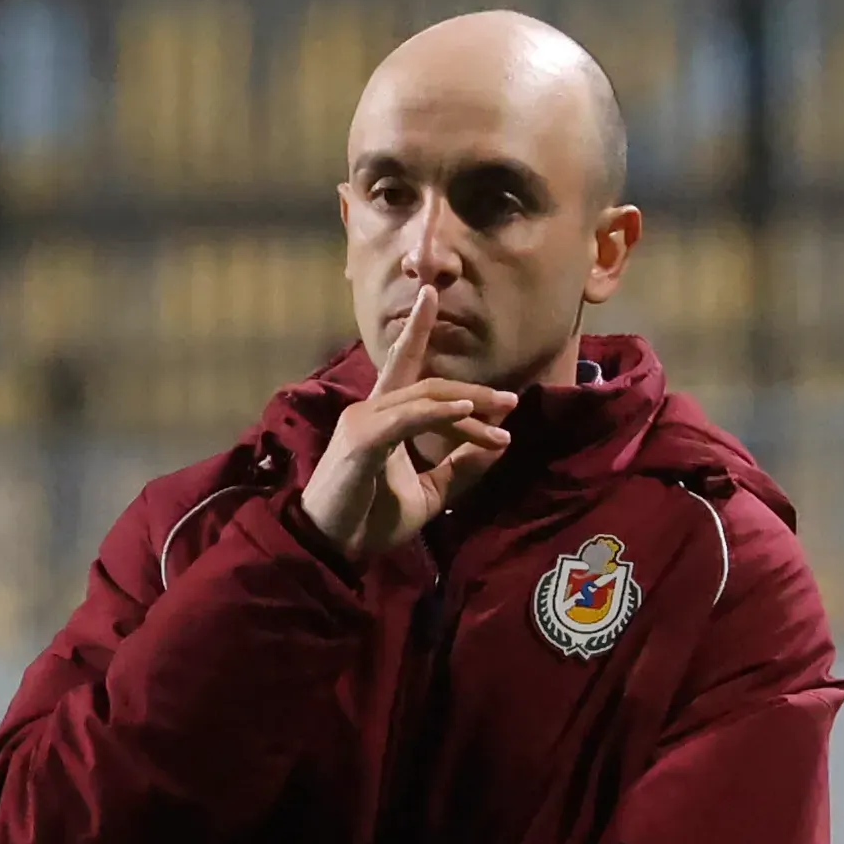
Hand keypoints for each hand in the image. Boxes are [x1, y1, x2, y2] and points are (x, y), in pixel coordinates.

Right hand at [296, 286, 516, 562]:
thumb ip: (459, 469)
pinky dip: (439, 414)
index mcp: (381, 417)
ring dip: (468, 409)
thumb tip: (499, 443)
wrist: (333, 551)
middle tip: (511, 401)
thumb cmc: (369, 521)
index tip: (431, 293)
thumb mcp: (429, 494)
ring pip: (424, 401)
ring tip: (502, 417)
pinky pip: (407, 420)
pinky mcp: (362, 442)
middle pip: (428, 385)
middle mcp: (368, 410)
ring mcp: (362, 422)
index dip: (416, 328)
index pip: (402, 364)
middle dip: (473, 390)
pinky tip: (469, 413)